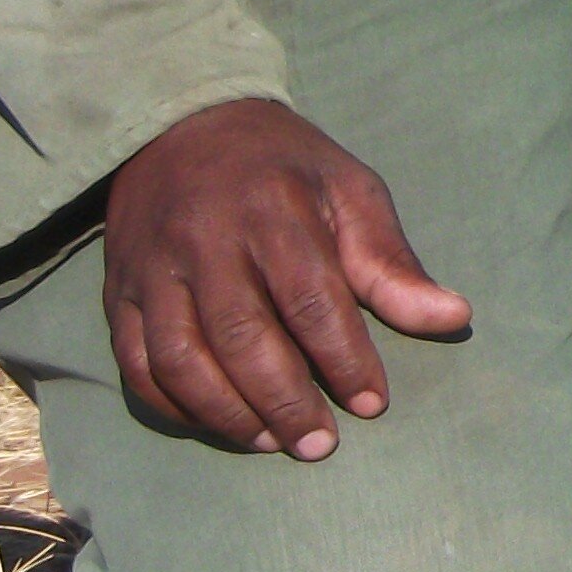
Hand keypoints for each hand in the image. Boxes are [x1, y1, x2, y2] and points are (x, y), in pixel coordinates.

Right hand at [103, 99, 470, 457]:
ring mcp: (153, 270)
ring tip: (273, 442)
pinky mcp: (118, 293)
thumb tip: (452, 318)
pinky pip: (136, 365)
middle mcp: (205, 241)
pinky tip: (217, 425)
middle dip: (285, 400)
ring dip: (227, 413)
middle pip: (242, 336)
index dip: (344, 358)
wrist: (182, 126)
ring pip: (181, 359)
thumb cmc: (284, 166)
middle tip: (320, 445)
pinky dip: (173, 406)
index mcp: (273, 209)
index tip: (373, 403)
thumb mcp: (350, 189)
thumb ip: (391, 261)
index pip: (311, 298)